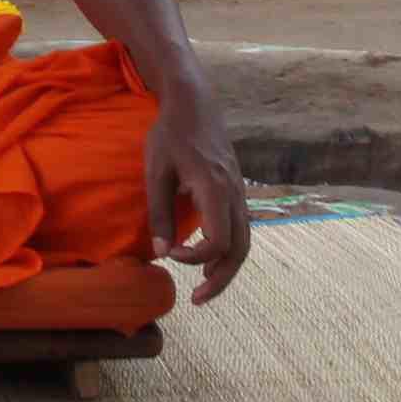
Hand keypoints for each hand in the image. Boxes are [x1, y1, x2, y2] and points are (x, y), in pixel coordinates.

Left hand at [143, 98, 252, 304]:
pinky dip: (229, 250)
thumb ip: (159, 213)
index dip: (194, 256)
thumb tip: (160, 252)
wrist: (193, 102)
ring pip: (244, 241)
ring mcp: (239, 192)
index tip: (169, 252)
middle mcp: (234, 194)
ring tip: (204, 288)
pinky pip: (240, 228)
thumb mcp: (156, 172)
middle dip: (221, 279)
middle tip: (197, 299)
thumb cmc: (171, 134)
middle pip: (239, 249)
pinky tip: (210, 260)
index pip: (218, 241)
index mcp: (215, 188)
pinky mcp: (236, 190)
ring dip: (227, 268)